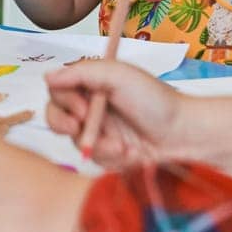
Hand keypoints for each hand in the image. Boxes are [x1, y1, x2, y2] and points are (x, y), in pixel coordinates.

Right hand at [44, 60, 184, 168]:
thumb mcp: (119, 76)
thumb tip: (47, 76)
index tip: (82, 110)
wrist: (184, 136)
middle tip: (81, 129)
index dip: (64, 102)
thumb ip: (83, 73)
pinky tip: (131, 155)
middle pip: (56, 117)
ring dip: (98, 145)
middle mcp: (90, 106)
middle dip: (66, 126)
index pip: (58, 91)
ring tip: (123, 147)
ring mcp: (98, 131)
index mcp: (92, 84)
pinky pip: (93, 159)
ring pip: (74, 142)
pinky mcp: (107, 153)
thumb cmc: (155, 100)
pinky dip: (110, 158)